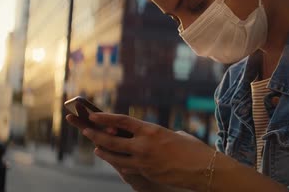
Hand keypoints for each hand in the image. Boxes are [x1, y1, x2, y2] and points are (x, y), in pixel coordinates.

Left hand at [66, 113, 212, 190]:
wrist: (203, 169)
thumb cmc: (193, 149)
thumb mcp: (174, 135)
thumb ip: (157, 135)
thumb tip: (147, 137)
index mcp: (151, 130)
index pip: (122, 121)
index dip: (105, 118)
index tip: (93, 115)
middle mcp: (144, 145)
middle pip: (111, 139)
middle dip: (96, 135)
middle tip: (86, 130)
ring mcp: (143, 161)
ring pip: (114, 156)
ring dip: (103, 151)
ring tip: (96, 147)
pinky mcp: (146, 173)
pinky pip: (127, 167)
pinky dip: (119, 162)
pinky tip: (114, 160)